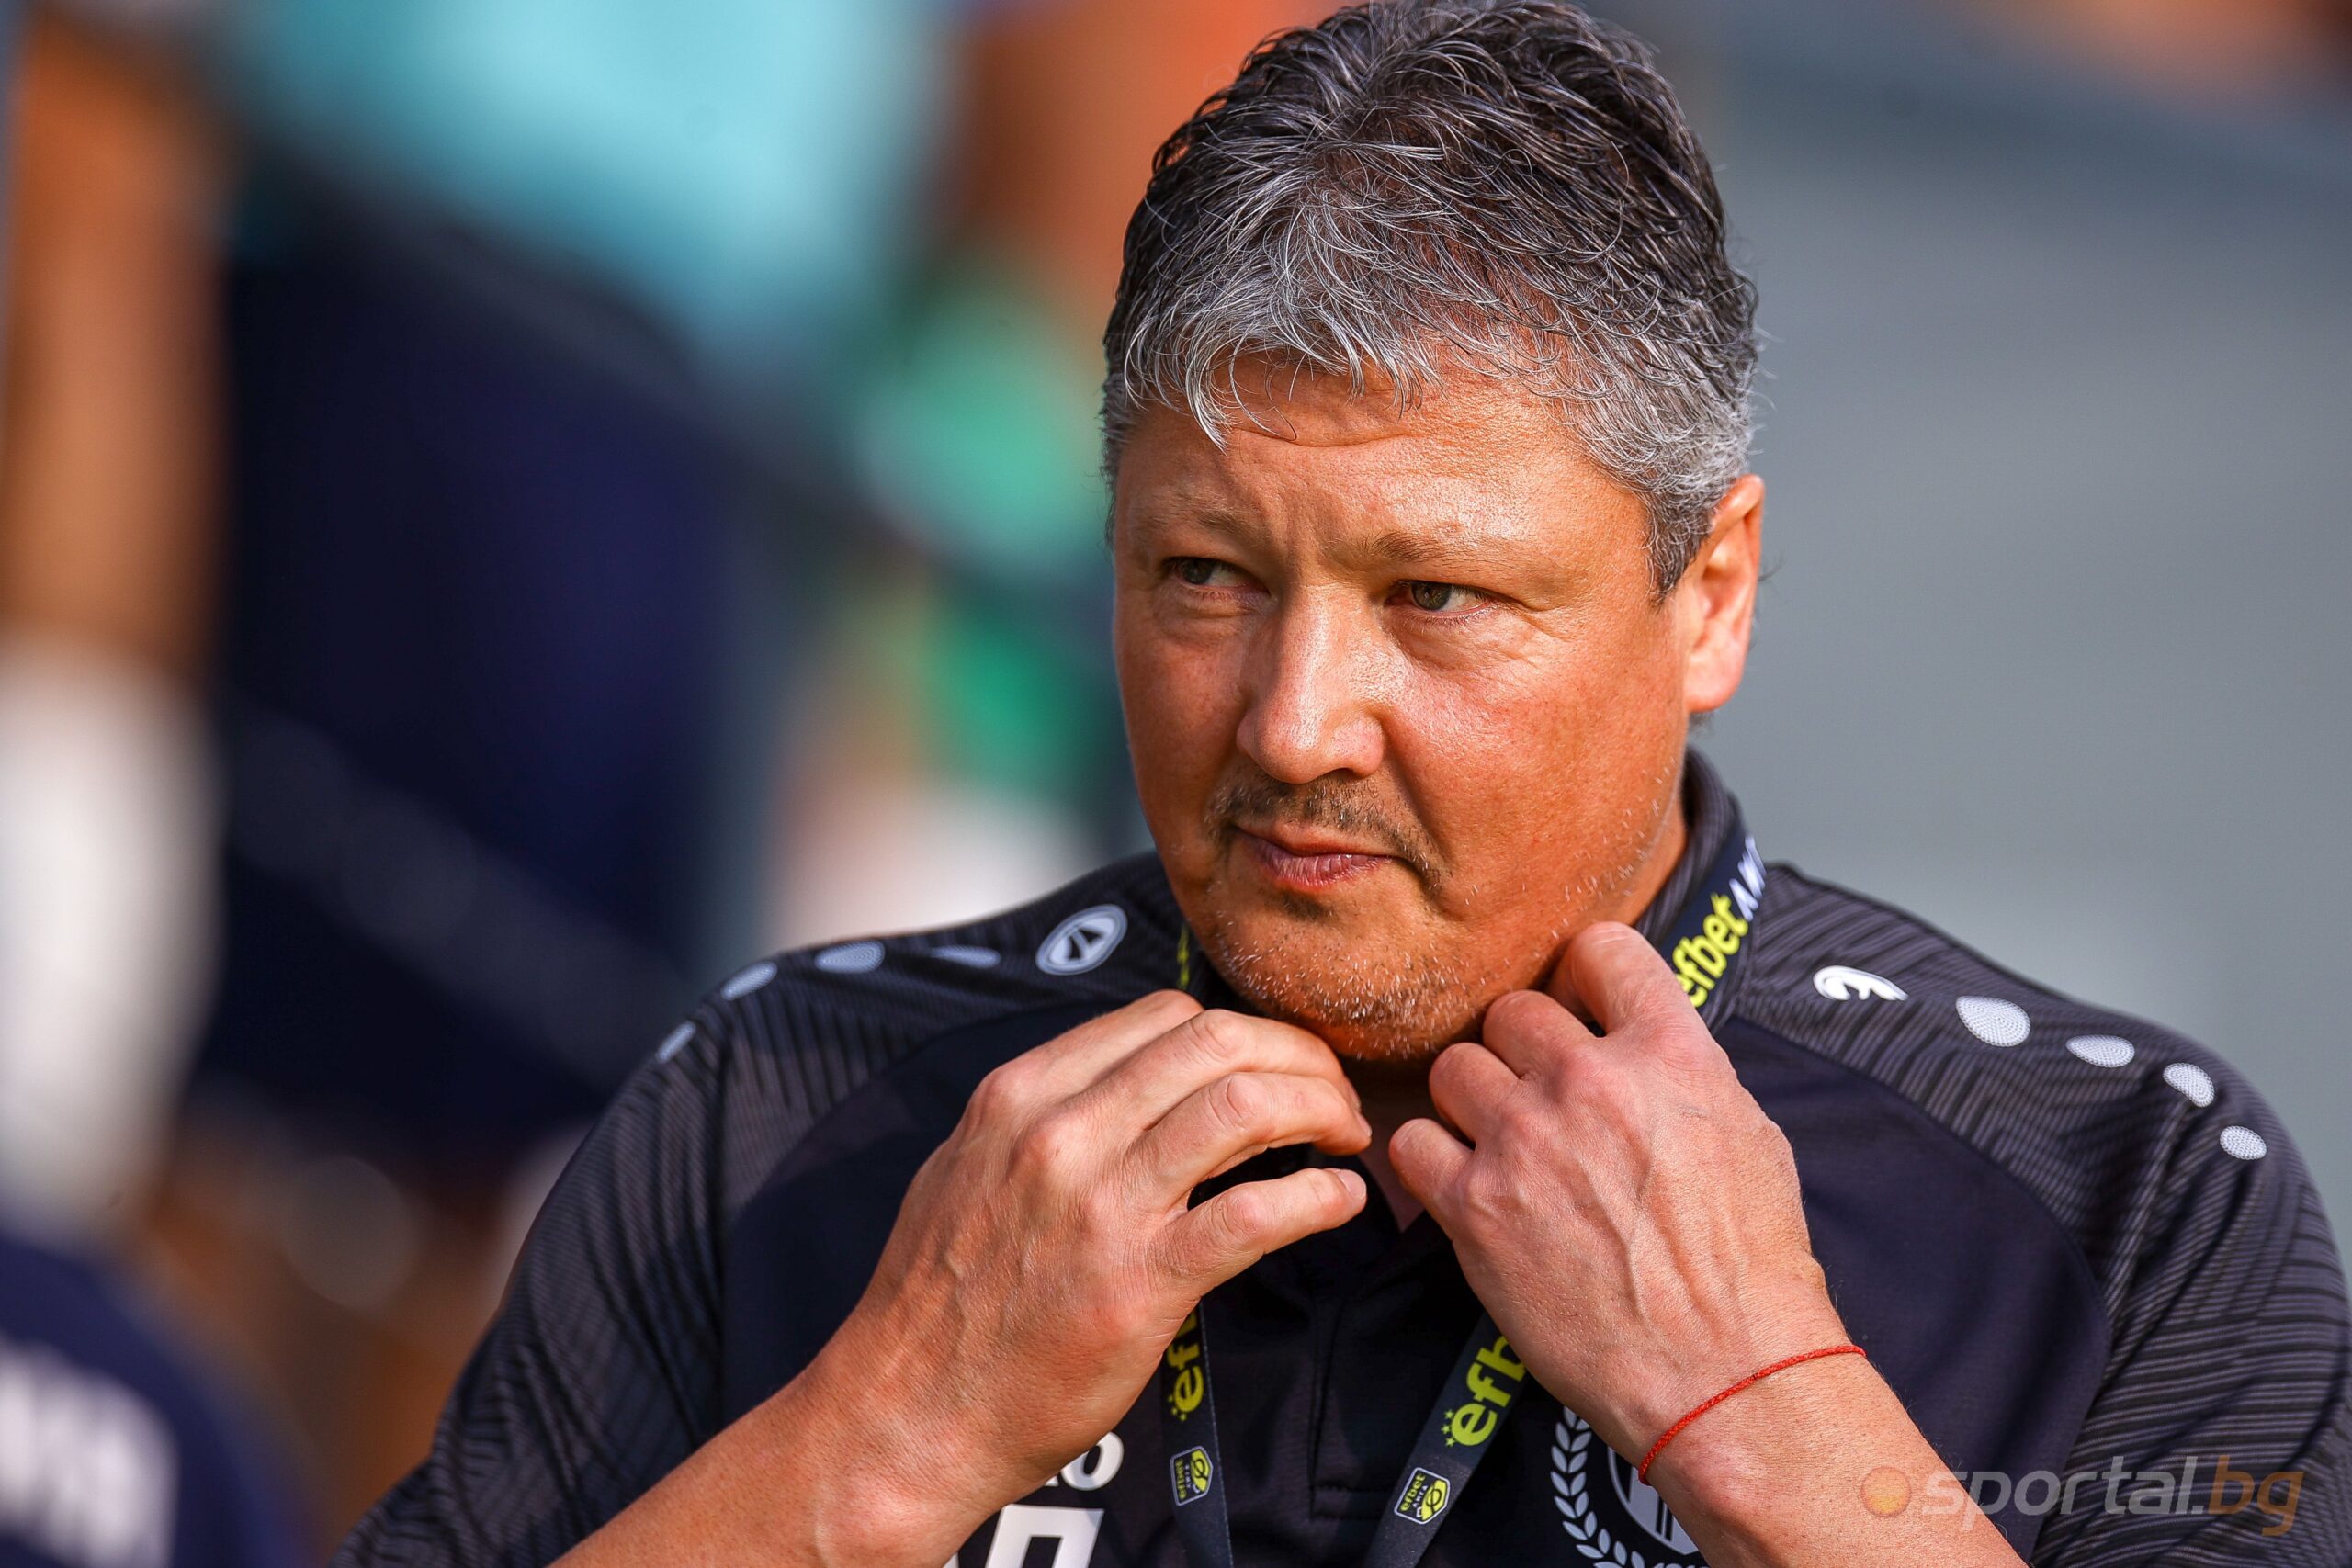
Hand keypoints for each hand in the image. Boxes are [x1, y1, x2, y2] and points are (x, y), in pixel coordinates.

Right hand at [797, 990, 1369, 1562]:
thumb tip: (1131, 1086)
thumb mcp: (969, 1167)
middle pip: (1217, 1041)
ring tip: (1348, 1137)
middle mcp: (1060, 1131)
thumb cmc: (939, 1302)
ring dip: (1321, 1109)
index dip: (1242, 1032)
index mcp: (1020, 1093)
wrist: (906, 1412)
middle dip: (1297, 1056)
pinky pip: (1254, 1215)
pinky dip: (1318, 1198)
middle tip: (1332, 1095)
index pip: (1164, 1016)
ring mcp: (1100, 1204)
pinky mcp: (1138, 1283)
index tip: (1275, 1065)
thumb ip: (1045, 1116)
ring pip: (1244, 1106)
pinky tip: (1340, 1202)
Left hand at [1390, 922, 1843, 1464]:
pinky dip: (1429, 1161)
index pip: (1600, 948)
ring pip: (1453, 1067)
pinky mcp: (1474, 1205)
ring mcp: (1524, 1139)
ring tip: (1501, 1145)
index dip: (1581, 977)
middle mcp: (1589, 1081)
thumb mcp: (1748, 1134)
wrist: (1725, 1372)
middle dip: (1521, 1051)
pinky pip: (1411, 1142)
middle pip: (1510, 1011)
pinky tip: (1461, 1185)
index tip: (1577, 1008)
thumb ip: (1681, 1073)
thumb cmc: (1750, 1267)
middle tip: (1539, 1098)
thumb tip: (1639, 1045)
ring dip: (1472, 1102)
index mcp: (1668, 1054)